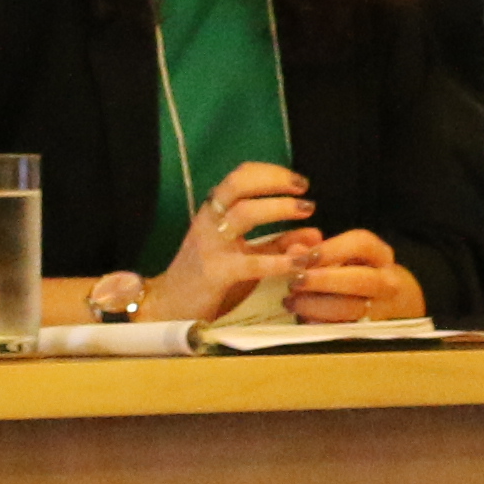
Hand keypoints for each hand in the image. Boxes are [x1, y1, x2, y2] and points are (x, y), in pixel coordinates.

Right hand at [152, 161, 322, 319]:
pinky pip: (253, 261)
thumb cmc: (209, 280)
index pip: (239, 178)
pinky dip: (281, 260)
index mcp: (214, 213)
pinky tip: (300, 263)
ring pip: (245, 213)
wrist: (168, 310)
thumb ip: (278, 244)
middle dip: (275, 182)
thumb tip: (315, 233)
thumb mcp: (247, 257)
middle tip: (304, 191)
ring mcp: (210, 245)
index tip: (298, 182)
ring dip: (280, 209)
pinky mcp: (215, 272)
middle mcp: (209, 222)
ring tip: (307, 213)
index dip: (270, 173)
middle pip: (239, 185)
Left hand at [278, 229, 424, 322]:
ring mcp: (380, 309)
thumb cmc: (359, 273)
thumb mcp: (344, 255)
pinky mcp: (367, 330)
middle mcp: (387, 282)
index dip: (331, 249)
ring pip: (350, 309)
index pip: (362, 244)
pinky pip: (342, 328)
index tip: (306, 257)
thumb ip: (317, 252)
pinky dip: (319, 323)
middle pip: (358, 280)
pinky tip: (302, 317)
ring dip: (315, 306)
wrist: (391, 303)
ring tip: (291, 302)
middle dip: (322, 281)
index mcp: (381, 256)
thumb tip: (294, 251)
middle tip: (295, 282)